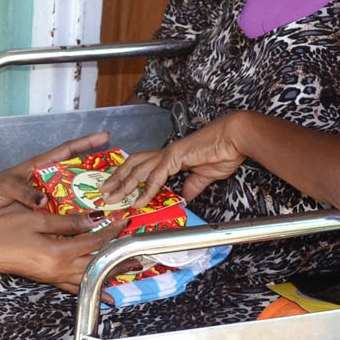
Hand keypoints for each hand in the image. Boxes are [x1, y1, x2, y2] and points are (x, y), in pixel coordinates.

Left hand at [0, 131, 110, 222]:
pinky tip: (89, 225)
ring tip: (110, 202)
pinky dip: (75, 221)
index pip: (67, 151)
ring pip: (74, 198)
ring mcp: (48, 199)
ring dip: (89, 200)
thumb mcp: (5, 186)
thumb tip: (42, 201)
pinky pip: (63, 217)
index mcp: (39, 167)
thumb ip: (23, 191)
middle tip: (117, 177)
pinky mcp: (43, 216)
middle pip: (77, 175)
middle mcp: (48, 182)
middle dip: (96, 174)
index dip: (86, 143)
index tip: (104, 137)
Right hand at [0, 208, 118, 292]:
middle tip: (139, 254)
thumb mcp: (36, 220)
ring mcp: (54, 276)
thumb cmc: (3, 232)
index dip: (111, 231)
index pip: (94, 241)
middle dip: (119, 257)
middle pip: (97, 263)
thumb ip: (67, 222)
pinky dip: (91, 288)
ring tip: (129, 272)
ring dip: (110, 274)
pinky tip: (102, 293)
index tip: (124, 221)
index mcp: (58, 252)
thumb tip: (92, 220)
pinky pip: (74, 286)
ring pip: (89, 277)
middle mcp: (59, 269)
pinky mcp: (47, 279)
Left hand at [101, 112, 254, 206]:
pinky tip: (138, 201)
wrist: (235, 138)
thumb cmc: (224, 152)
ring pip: (138, 170)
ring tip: (113, 198)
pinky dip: (146, 190)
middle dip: (116, 179)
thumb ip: (192, 186)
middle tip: (103, 193)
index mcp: (171, 156)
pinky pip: (156, 177)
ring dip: (123, 185)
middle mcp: (166, 153)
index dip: (128, 177)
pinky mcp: (176, 157)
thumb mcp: (205, 176)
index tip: (118, 190)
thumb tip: (185, 197)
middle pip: (132, 165)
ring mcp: (169, 154)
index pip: (142, 166)